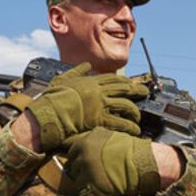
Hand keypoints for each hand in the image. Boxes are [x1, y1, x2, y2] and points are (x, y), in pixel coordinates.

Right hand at [27, 63, 147, 151]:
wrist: (50, 112)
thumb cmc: (54, 96)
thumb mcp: (64, 78)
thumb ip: (77, 71)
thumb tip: (87, 65)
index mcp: (92, 82)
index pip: (112, 79)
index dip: (124, 81)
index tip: (132, 82)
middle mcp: (100, 92)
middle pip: (123, 89)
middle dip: (136, 90)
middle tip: (145, 92)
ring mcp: (101, 105)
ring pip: (125, 106)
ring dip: (134, 111)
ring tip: (138, 116)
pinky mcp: (100, 120)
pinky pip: (119, 123)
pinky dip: (129, 126)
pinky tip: (135, 130)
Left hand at [61, 127, 160, 195]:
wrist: (145, 163)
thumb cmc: (133, 150)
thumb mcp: (110, 136)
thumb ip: (95, 141)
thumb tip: (87, 148)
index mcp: (85, 142)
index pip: (71, 152)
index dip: (80, 159)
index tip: (87, 163)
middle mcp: (83, 156)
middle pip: (74, 168)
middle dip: (83, 172)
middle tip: (96, 175)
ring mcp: (87, 173)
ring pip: (78, 184)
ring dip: (87, 186)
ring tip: (102, 185)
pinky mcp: (94, 189)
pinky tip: (102, 195)